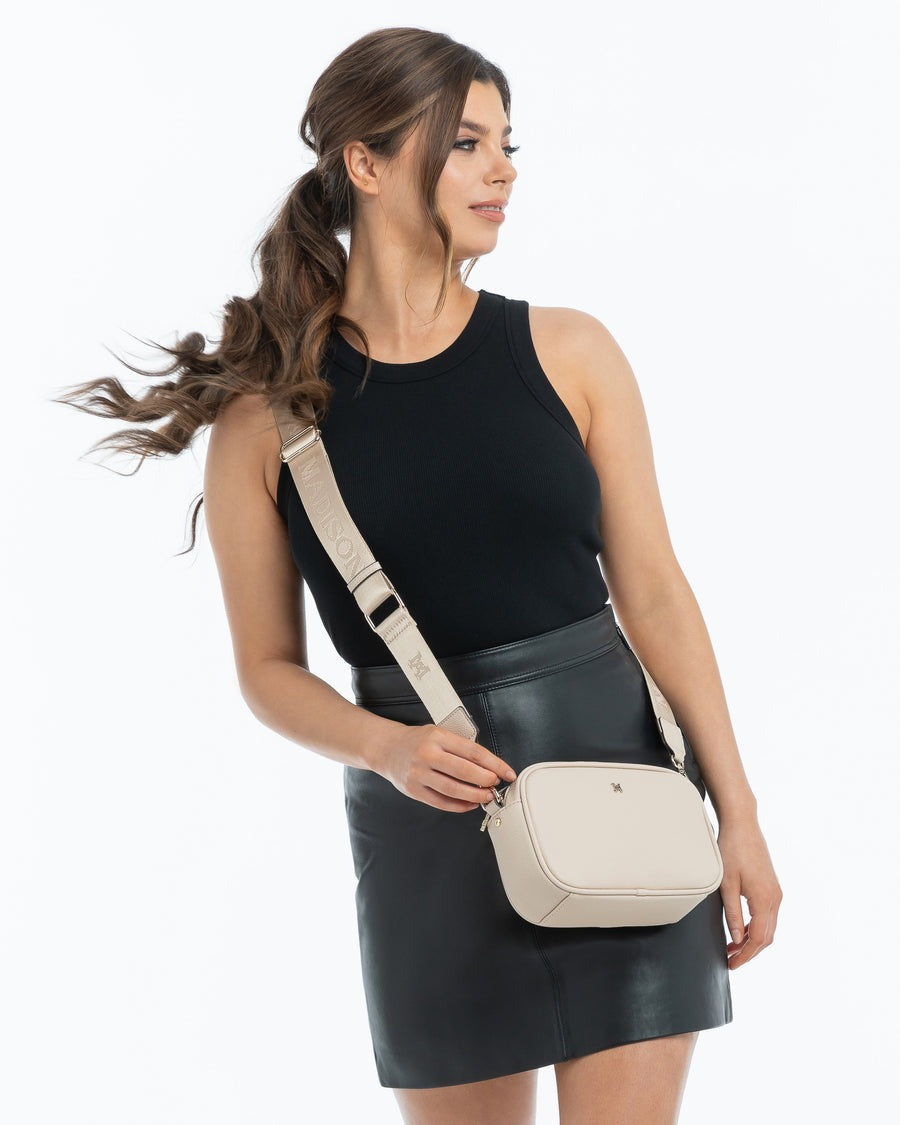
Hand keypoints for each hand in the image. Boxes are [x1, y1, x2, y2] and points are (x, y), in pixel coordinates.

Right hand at [376, 722, 517, 812]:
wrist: (387, 748)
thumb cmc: (417, 741)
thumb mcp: (438, 733)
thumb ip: (459, 747)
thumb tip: (488, 766)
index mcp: (437, 737)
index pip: (472, 751)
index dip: (494, 763)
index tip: (506, 772)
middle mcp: (427, 754)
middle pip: (463, 771)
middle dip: (485, 780)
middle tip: (496, 784)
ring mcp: (419, 774)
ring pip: (452, 789)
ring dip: (474, 795)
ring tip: (486, 796)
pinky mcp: (414, 790)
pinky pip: (440, 802)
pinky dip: (458, 805)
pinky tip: (469, 804)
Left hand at [716, 813, 782, 969]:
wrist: (742, 825)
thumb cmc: (732, 850)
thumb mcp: (726, 884)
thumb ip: (732, 913)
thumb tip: (736, 939)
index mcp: (764, 899)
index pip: (758, 939)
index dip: (745, 955)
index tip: (732, 965)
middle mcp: (775, 898)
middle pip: (766, 937)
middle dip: (749, 952)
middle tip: (730, 960)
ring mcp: (775, 892)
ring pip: (768, 927)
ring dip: (752, 940)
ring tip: (733, 947)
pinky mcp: (772, 887)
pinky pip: (767, 915)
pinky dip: (756, 927)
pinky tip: (741, 929)